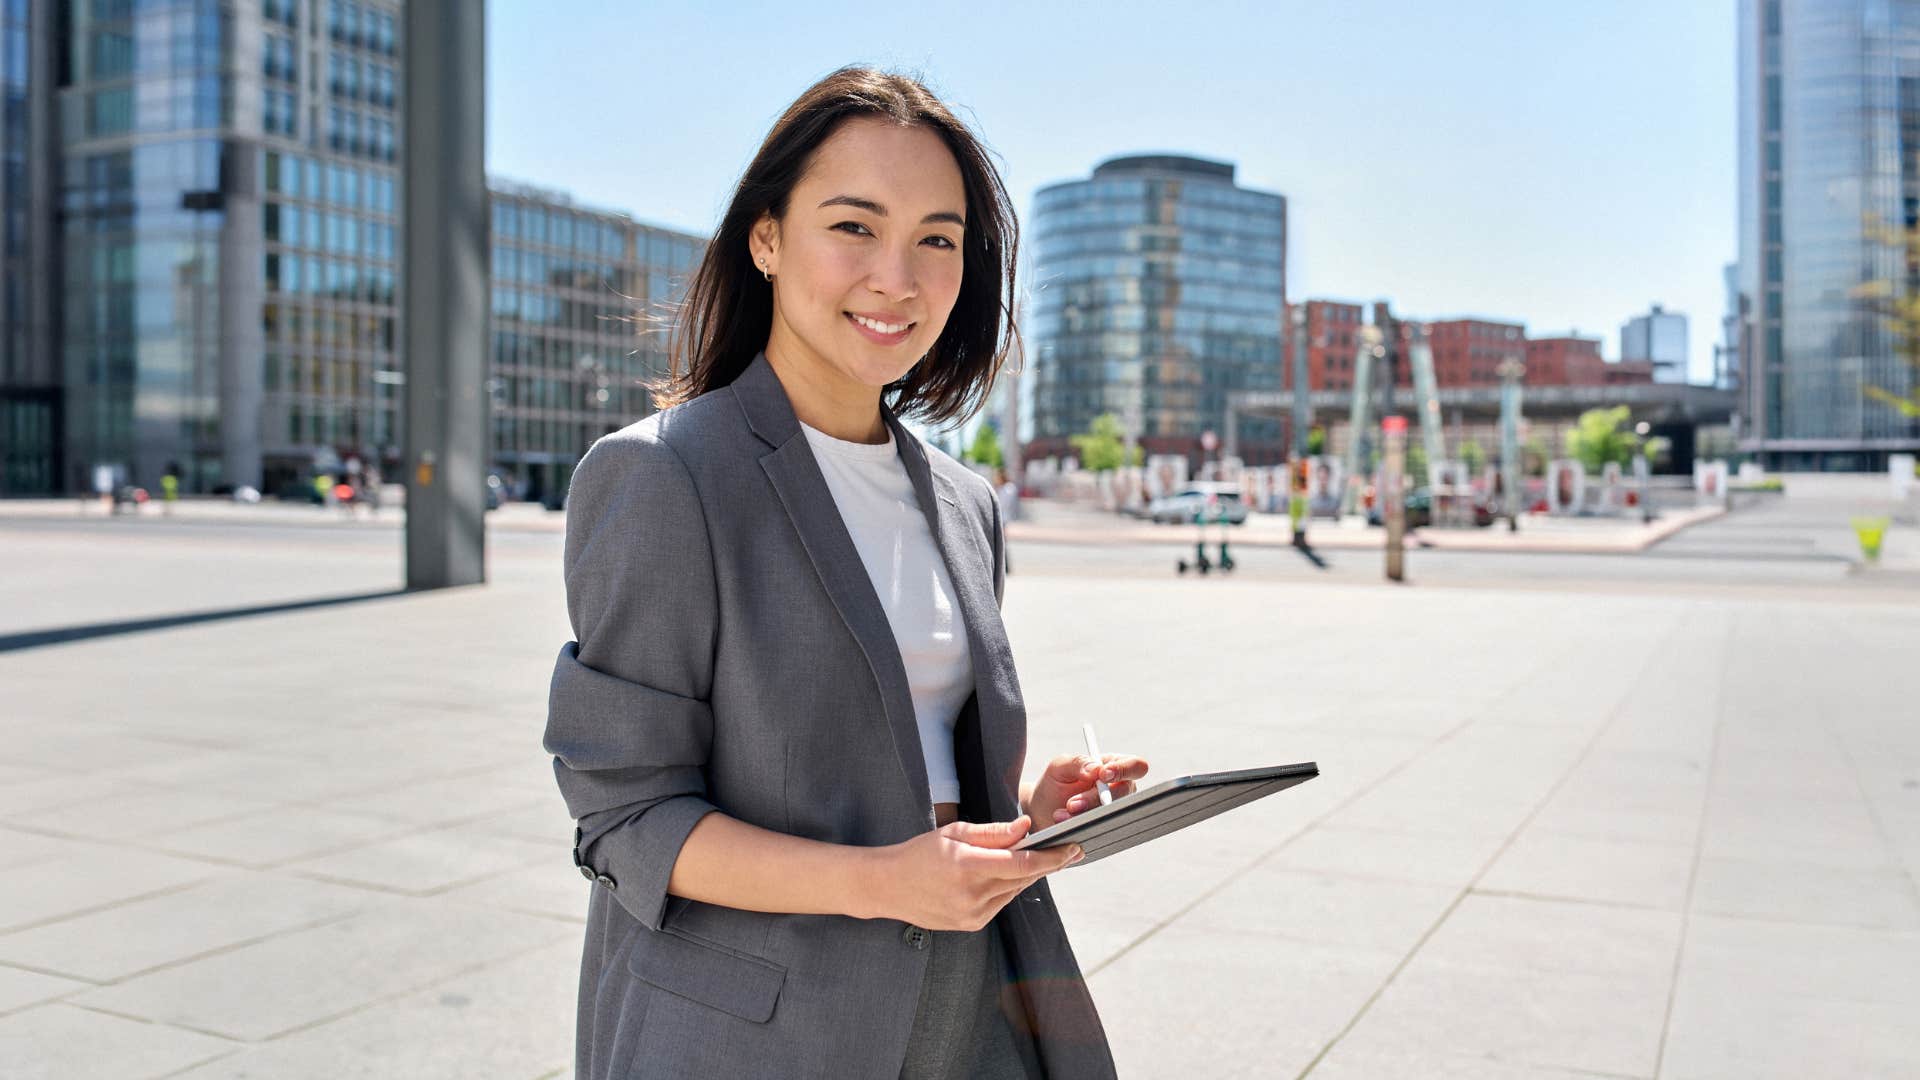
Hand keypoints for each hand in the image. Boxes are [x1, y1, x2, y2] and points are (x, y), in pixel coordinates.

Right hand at [866, 817, 1082, 930]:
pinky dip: (1006, 888)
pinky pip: (1000, 903)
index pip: (1023, 864)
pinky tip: (1000, 875)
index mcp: (968, 867)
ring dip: (1025, 875)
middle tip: (1063, 847)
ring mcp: (972, 915)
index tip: (1074, 848)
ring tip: (1029, 857)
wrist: (887, 887)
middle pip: (1023, 878)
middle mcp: (972, 896)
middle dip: (1045, 863)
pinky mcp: (971, 925)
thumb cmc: (920, 854)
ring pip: (1014, 891)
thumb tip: (1027, 827)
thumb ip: (994, 833)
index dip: (1053, 857)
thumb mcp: (954, 833)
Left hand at [1025, 753, 1150, 825]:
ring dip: (1085, 816)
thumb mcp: (1060, 767)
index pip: (1136, 765)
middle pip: (1124, 794)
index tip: (1103, 774)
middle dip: (1096, 799)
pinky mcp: (1108, 830)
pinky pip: (1103, 831)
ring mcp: (1116, 813)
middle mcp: (1121, 791)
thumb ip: (1078, 762)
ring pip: (1112, 815)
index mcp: (1115, 767)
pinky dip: (1082, 829)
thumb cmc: (1055, 784)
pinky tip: (1066, 826)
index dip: (1124, 770)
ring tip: (1060, 816)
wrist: (1041, 812)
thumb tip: (1096, 768)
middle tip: (1072, 804)